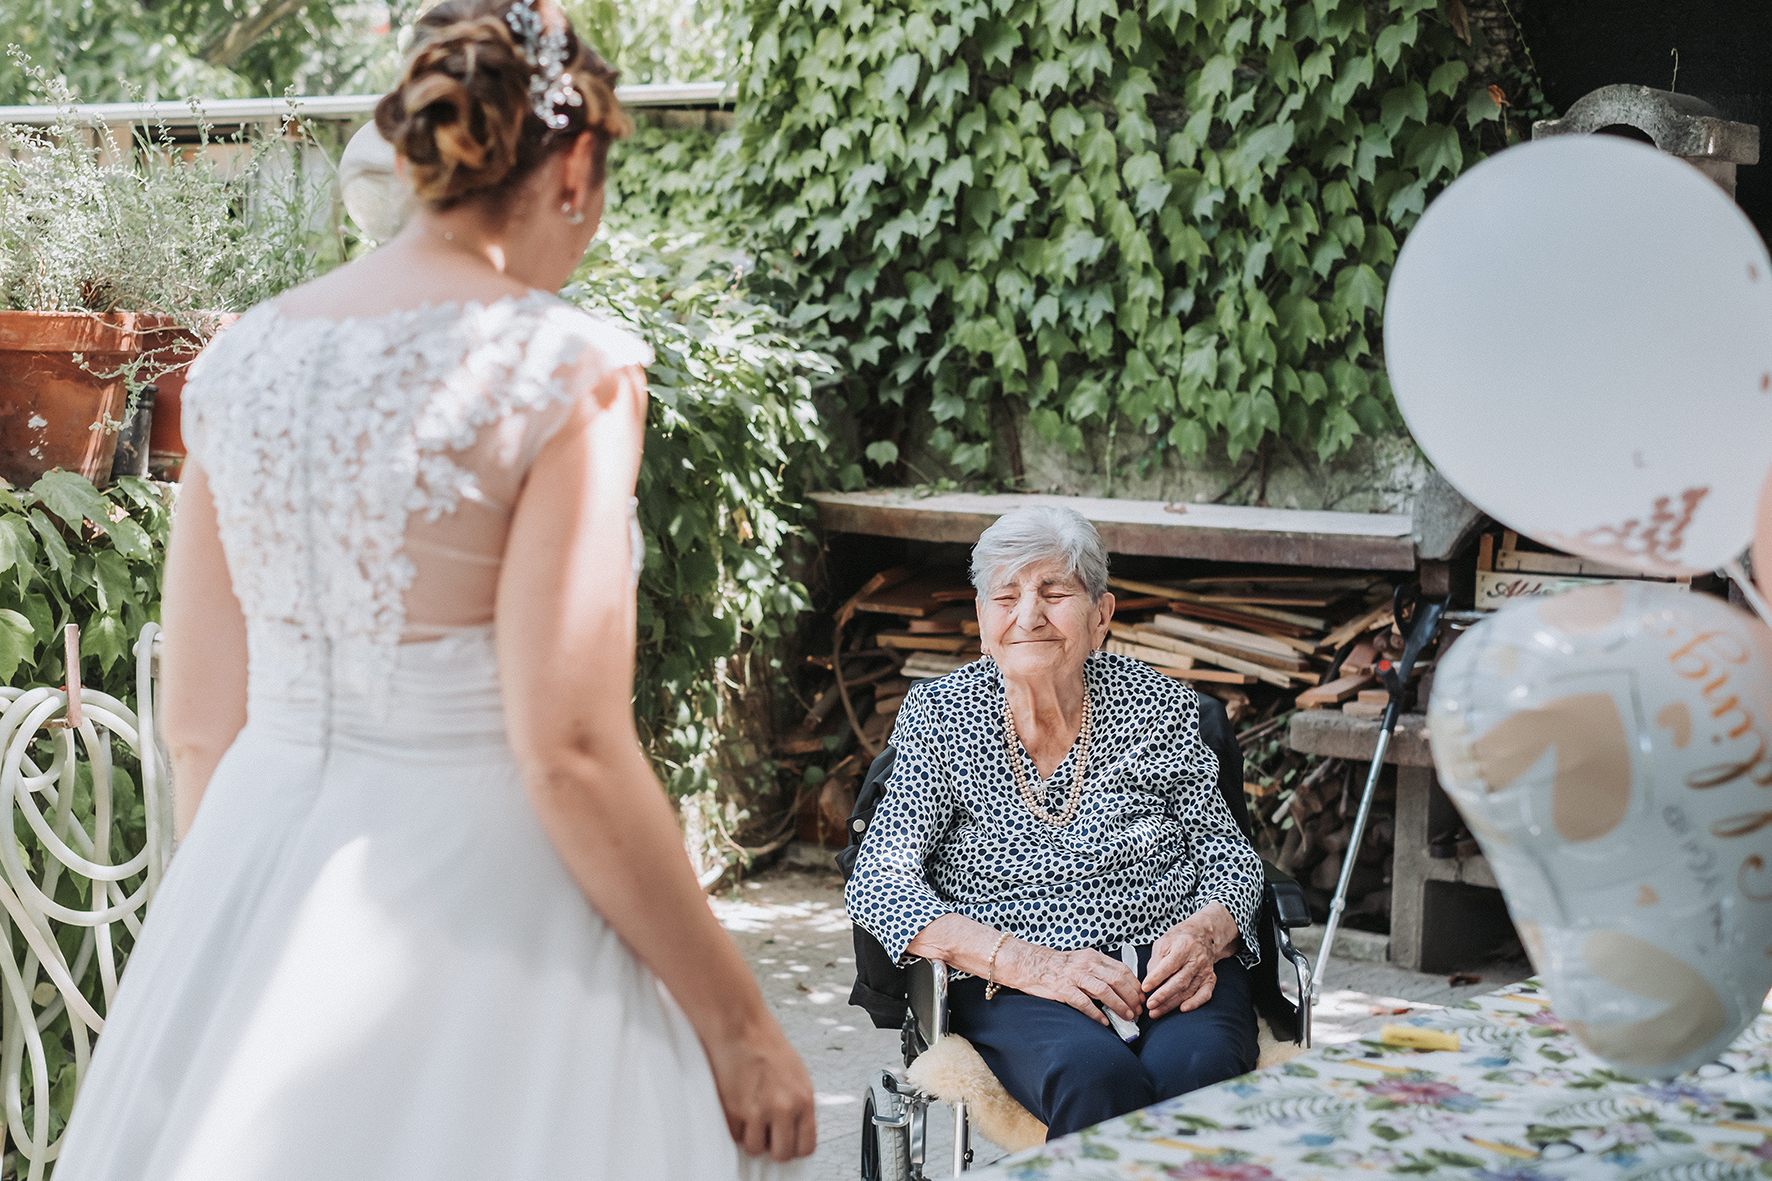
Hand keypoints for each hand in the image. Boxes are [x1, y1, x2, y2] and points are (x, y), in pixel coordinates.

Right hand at [702, 1017, 817, 1160]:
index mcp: (804, 1099)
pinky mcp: (734, 1110)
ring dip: (751, 1136)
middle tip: (766, 1132)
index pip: (806, 1146)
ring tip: (750, 1115)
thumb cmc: (766, 1044)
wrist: (740, 1027)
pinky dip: (735, 1126)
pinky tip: (737, 1106)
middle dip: (773, 1146)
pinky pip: (735, 1135)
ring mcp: (758, 1111)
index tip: (788, 1142)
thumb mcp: (796, 1074)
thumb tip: (797, 1127)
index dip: (795, 1147)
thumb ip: (798, 1103)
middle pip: (782, 1154)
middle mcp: (784, 1108)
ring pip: (755, 1149)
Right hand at [1006, 942, 1143, 1025]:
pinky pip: (1084, 1002)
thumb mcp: (1082, 960)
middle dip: (1131, 998)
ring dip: (1119, 1006)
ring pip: (1105, 991)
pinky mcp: (1063, 989)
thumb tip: (1120, 987)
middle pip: (1117, 980)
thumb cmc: (1057, 965)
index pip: (1122, 970)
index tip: (1141, 998)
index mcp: (1093, 957)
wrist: (1029, 963)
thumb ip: (1099, 970)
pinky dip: (1096, 1013)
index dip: (1135, 986)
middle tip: (1137, 1011)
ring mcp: (1074, 977)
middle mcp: (1086, 965)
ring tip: (1127, 1017)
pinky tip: (1104, 1022)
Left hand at [1143, 902, 1237, 1017]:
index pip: (1169, 965)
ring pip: (1188, 990)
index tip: (1144, 988)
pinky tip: (1182, 1009)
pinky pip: (1204, 994)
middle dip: (1163, 995)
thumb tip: (1149, 981)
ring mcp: (1205, 970)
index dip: (1156, 978)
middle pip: (1180, 981)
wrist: (1204, 935)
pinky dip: (1194, 1003)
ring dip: (1171, 1004)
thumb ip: (1156, 961)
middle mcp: (1197, 959)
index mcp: (1184, 946)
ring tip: (1156, 1012)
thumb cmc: (1180, 939)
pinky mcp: (1211, 979)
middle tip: (1150, 1005)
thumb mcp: (1163, 942)